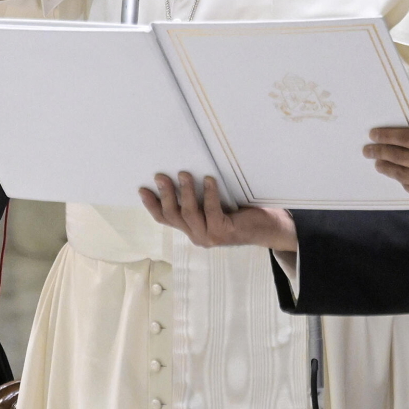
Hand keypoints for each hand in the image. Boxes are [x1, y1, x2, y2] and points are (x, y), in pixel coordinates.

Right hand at [140, 172, 297, 251]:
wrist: (266, 228)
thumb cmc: (239, 212)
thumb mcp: (214, 205)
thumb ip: (198, 198)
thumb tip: (182, 171)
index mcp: (191, 229)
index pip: (165, 219)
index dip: (152, 205)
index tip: (142, 189)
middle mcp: (197, 236)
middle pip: (173, 216)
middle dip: (165, 195)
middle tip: (161, 176)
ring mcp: (209, 237)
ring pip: (189, 213)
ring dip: (185, 192)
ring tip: (184, 174)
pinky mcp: (223, 233)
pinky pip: (211, 211)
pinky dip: (209, 194)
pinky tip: (209, 180)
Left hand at [364, 128, 408, 205]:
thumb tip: (400, 137)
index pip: (405, 137)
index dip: (386, 136)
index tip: (373, 135)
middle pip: (399, 156)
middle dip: (379, 151)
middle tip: (368, 150)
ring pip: (400, 173)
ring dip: (385, 167)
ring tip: (378, 163)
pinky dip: (400, 179)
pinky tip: (396, 174)